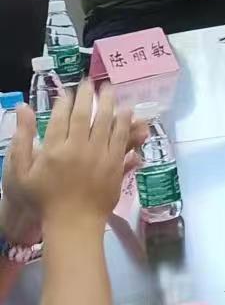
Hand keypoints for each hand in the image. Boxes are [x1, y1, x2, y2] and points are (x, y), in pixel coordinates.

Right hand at [3, 84, 134, 237]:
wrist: (72, 222)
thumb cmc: (42, 199)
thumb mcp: (20, 172)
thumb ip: (22, 139)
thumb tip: (22, 107)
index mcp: (54, 149)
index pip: (61, 117)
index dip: (66, 101)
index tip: (70, 91)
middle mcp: (78, 149)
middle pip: (87, 115)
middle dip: (89, 95)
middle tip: (91, 82)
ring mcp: (99, 156)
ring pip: (107, 123)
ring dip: (109, 103)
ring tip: (110, 89)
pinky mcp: (115, 165)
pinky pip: (121, 139)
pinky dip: (123, 123)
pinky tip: (125, 112)